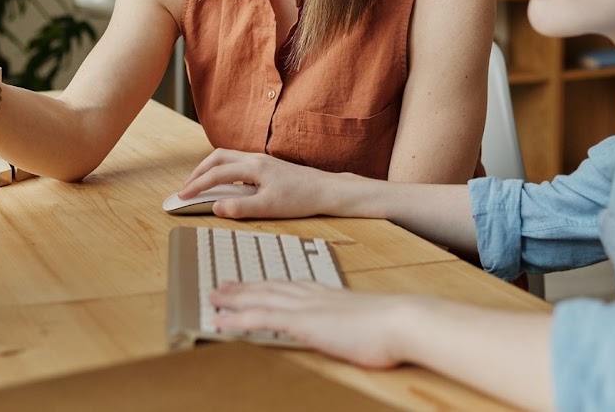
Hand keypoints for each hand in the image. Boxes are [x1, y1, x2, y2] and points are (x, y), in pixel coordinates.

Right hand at [178, 149, 337, 218]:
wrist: (326, 190)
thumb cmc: (301, 199)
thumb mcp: (269, 208)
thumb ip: (240, 208)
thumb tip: (216, 207)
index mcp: (254, 167)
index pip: (216, 173)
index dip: (196, 185)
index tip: (182, 196)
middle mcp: (255, 159)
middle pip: (217, 157)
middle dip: (198, 172)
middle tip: (187, 188)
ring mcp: (262, 160)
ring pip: (227, 157)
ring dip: (210, 169)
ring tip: (201, 184)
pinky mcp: (268, 165)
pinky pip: (237, 162)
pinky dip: (224, 170)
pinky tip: (226, 184)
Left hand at [211, 281, 410, 368]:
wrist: (400, 321)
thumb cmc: (393, 327)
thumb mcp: (370, 321)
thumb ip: (356, 323)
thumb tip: (359, 330)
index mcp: (329, 294)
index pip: (291, 286)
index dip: (269, 284)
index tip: (256, 283)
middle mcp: (313, 296)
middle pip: (270, 288)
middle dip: (245, 287)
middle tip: (223, 285)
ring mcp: (305, 307)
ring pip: (259, 299)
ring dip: (233, 298)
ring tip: (214, 297)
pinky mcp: (301, 322)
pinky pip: (260, 319)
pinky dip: (237, 319)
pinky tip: (220, 321)